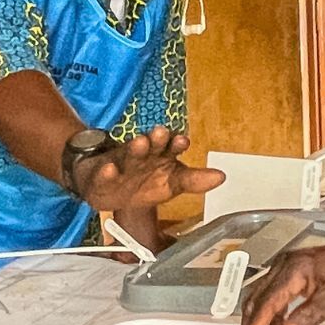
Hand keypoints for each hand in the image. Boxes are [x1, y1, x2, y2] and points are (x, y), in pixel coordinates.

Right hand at [70, 126, 224, 212]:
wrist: (110, 191)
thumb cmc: (144, 182)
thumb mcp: (172, 184)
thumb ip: (194, 181)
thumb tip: (221, 177)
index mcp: (160, 155)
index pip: (171, 146)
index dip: (177, 143)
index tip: (183, 140)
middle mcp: (142, 155)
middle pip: (150, 144)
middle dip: (156, 139)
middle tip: (161, 133)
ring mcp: (122, 163)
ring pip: (129, 154)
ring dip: (135, 148)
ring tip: (140, 142)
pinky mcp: (102, 176)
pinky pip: (104, 173)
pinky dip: (107, 172)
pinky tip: (111, 169)